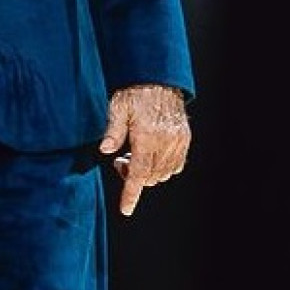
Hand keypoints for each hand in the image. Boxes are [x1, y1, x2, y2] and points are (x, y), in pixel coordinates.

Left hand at [99, 82, 191, 215]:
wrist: (159, 79)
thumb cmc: (135, 92)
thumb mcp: (117, 108)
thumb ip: (112, 131)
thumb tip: (105, 151)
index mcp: (146, 136)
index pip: (138, 173)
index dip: (130, 193)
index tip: (126, 209)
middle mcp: (165, 142)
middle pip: (150, 177)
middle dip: (133, 177)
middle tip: (120, 160)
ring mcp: (177, 142)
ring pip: (163, 174)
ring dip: (147, 172)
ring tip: (134, 154)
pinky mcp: (184, 139)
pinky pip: (175, 165)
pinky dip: (162, 167)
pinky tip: (150, 154)